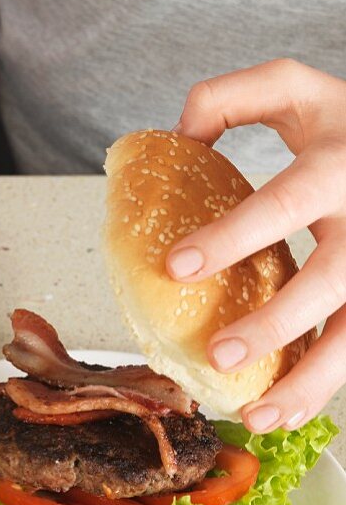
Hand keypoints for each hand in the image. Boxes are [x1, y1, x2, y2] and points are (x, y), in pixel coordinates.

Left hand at [167, 59, 345, 431]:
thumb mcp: (297, 88)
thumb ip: (232, 98)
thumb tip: (177, 136)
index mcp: (339, 166)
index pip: (284, 204)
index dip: (233, 236)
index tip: (176, 266)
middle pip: (330, 282)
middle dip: (276, 324)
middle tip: (218, 354)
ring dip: (310, 382)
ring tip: (258, 416)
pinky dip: (324, 385)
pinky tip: (286, 411)